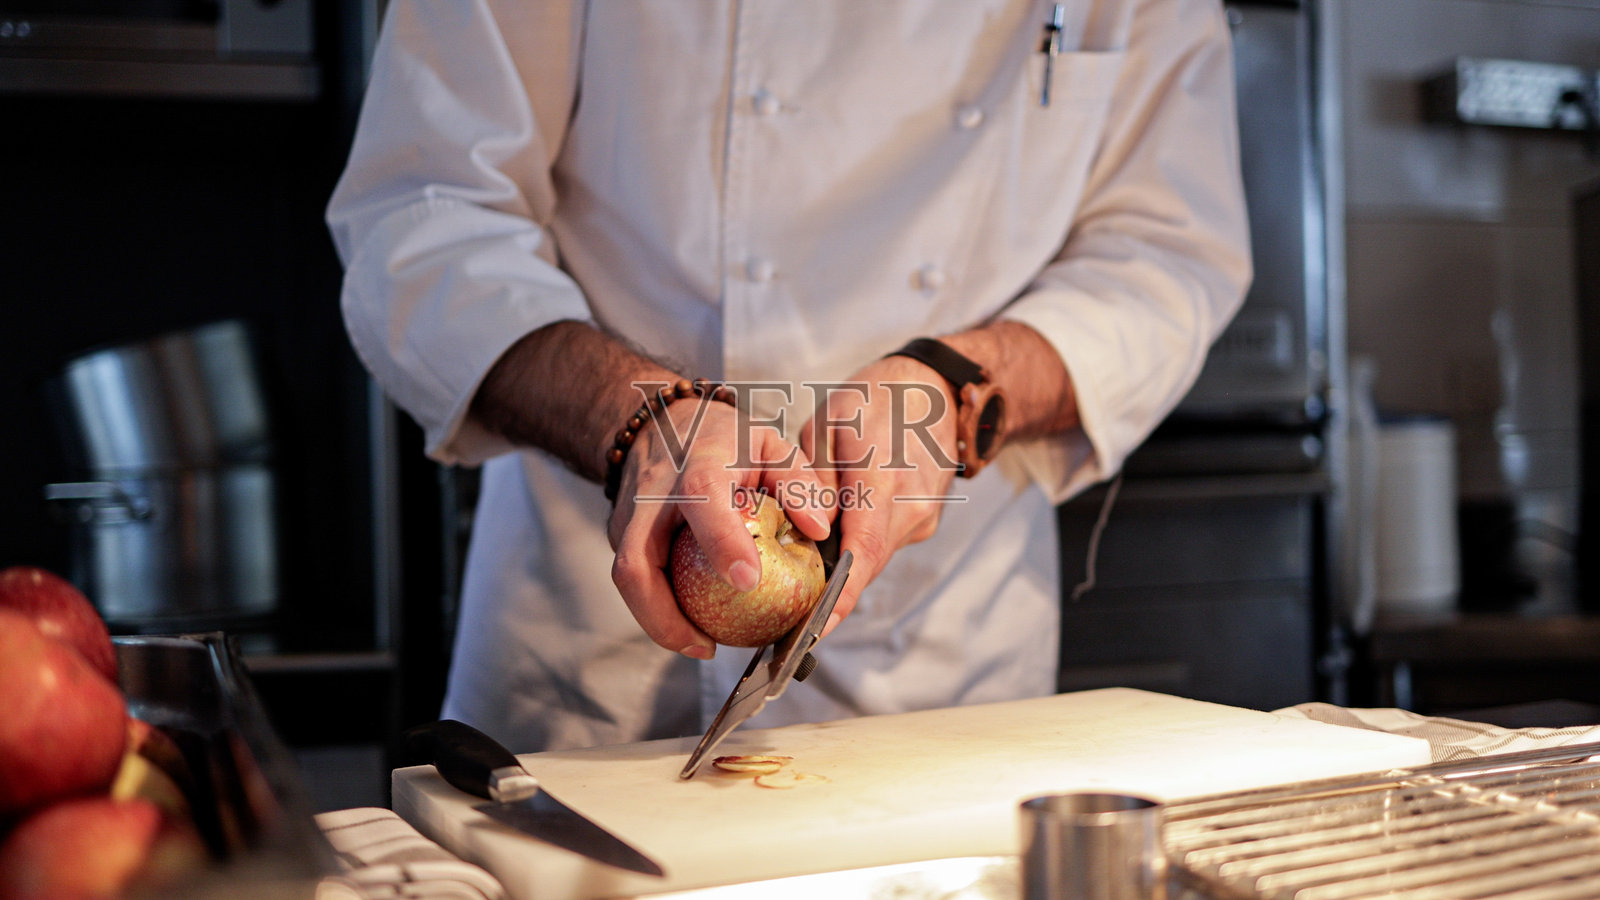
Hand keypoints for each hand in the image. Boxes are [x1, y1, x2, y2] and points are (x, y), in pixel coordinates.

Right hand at [607, 394, 831, 658]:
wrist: (663, 426)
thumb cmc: (728, 442)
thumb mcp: (772, 446)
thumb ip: (799, 482)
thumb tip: (819, 529)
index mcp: (699, 465)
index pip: (703, 501)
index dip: (722, 542)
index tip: (748, 580)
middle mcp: (654, 495)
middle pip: (638, 562)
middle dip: (665, 615)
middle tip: (706, 646)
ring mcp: (630, 517)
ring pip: (628, 579)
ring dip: (659, 622)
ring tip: (700, 645)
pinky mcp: (622, 535)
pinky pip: (636, 578)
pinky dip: (660, 609)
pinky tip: (692, 627)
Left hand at [799, 356, 960, 633]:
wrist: (935, 389)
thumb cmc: (874, 399)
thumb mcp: (827, 424)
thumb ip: (813, 479)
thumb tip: (804, 531)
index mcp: (883, 478)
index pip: (862, 551)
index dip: (840, 594)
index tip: (815, 628)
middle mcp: (910, 505)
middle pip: (866, 565)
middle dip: (831, 594)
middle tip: (789, 620)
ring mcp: (923, 517)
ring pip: (876, 558)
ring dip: (844, 568)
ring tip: (803, 579)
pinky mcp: (925, 521)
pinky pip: (885, 545)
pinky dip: (860, 549)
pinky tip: (835, 540)